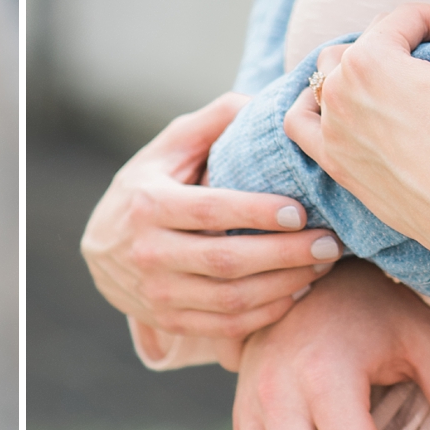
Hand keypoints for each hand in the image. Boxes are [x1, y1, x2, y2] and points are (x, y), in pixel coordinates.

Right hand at [81, 93, 340, 347]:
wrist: (100, 249)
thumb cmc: (147, 186)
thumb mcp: (167, 147)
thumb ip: (212, 122)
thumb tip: (259, 102)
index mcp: (149, 203)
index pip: (211, 210)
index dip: (258, 213)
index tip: (302, 211)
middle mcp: (148, 252)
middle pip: (226, 261)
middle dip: (286, 254)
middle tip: (329, 243)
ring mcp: (158, 293)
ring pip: (231, 300)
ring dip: (284, 286)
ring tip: (321, 266)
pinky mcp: (169, 322)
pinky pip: (226, 327)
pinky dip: (267, 313)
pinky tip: (296, 292)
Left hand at [286, 0, 429, 300]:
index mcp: (369, 57)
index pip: (405, 18)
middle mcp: (337, 89)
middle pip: (366, 43)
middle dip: (401, 43)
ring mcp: (331, 129)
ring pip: (328, 77)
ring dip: (357, 68)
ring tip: (392, 78)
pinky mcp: (334, 163)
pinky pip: (301, 123)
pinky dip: (312, 108)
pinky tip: (335, 106)